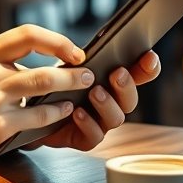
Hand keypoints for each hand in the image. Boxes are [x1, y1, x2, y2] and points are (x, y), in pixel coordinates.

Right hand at [0, 25, 90, 168]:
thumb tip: (32, 61)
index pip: (26, 35)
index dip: (56, 40)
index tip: (72, 49)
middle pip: (43, 68)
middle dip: (72, 71)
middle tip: (87, 73)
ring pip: (44, 91)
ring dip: (69, 91)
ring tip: (81, 91)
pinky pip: (36, 119)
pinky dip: (55, 114)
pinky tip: (63, 112)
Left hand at [28, 51, 159, 151]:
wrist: (32, 109)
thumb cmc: (56, 83)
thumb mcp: (71, 65)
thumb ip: (88, 57)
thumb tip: (100, 44)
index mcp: (112, 82)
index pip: (140, 75)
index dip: (148, 68)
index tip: (149, 56)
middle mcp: (112, 103)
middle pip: (131, 99)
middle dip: (127, 86)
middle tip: (117, 74)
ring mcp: (100, 122)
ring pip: (116, 118)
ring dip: (107, 104)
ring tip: (94, 92)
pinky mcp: (84, 138)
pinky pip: (94, 136)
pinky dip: (88, 124)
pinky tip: (77, 112)